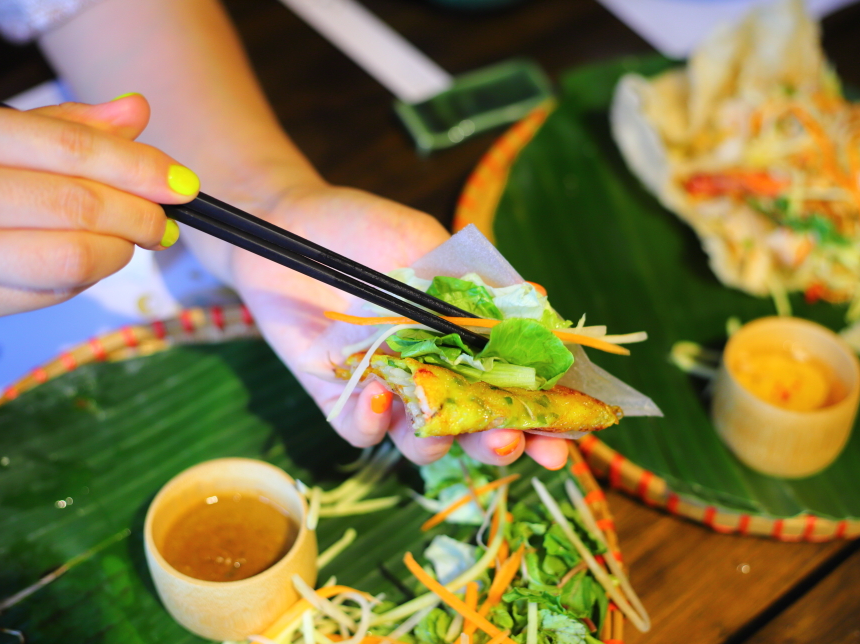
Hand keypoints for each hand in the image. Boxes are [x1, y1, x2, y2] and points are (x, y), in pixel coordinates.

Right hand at [0, 96, 198, 318]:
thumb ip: (64, 127)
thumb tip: (135, 112)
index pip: (69, 148)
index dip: (138, 167)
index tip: (182, 184)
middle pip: (76, 206)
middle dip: (138, 215)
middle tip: (161, 220)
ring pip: (69, 260)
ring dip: (117, 252)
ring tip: (126, 240)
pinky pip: (48, 295)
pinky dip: (85, 279)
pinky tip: (90, 259)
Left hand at [228, 182, 568, 468]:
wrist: (289, 225)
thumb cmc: (365, 229)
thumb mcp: (427, 243)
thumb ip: (474, 281)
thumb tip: (540, 301)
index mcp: (469, 341)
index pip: (518, 387)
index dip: (547, 414)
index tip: (570, 432)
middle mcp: (435, 374)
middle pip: (478, 428)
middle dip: (502, 444)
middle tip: (510, 442)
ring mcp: (389, 390)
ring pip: (423, 443)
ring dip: (439, 443)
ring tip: (440, 424)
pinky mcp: (338, 398)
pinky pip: (361, 432)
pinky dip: (372, 423)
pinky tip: (378, 394)